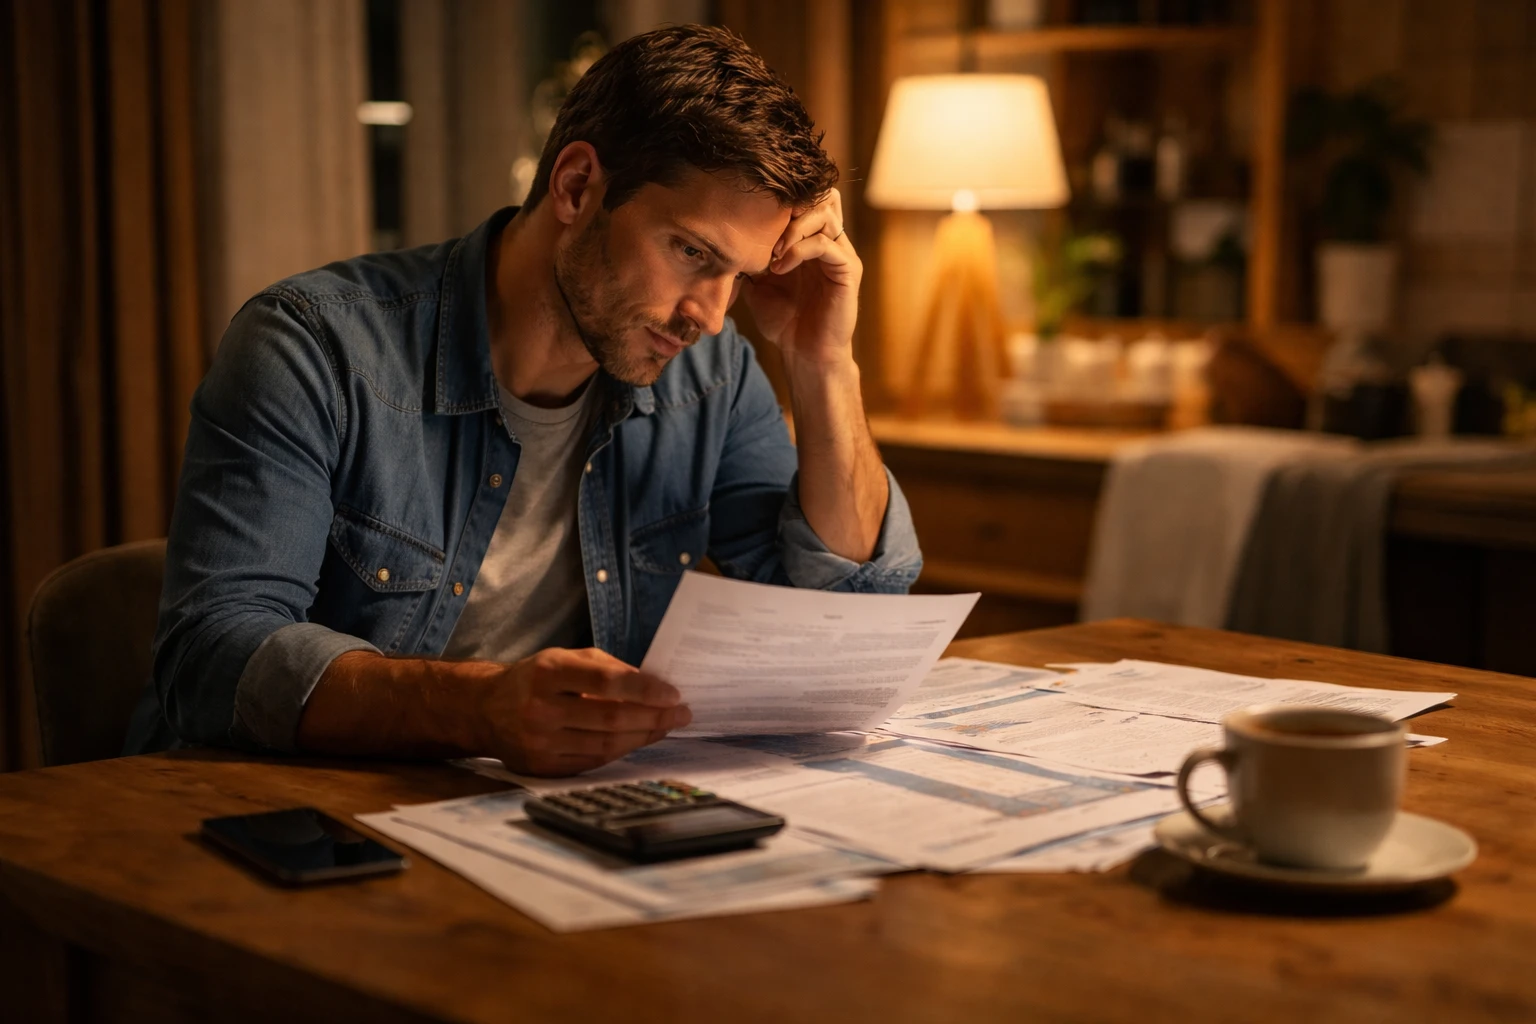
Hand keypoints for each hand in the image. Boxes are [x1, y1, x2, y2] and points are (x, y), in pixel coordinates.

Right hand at [476, 647, 690, 775]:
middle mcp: (539, 708)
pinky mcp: (541, 768)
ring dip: (643, 737)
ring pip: (605, 745)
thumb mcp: (564, 658)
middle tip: (682, 713)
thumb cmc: (535, 678)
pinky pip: (593, 761)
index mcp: (547, 672)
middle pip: (610, 718)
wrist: (486, 710)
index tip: (673, 694)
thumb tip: (653, 686)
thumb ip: (606, 667)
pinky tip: (639, 740)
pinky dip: (621, 751)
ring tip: (666, 726)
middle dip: (653, 717)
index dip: (644, 689)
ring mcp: (539, 742)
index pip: (605, 681)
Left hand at [742, 188, 860, 367]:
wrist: (804, 354)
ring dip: (792, 228)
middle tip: (765, 229)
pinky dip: (799, 250)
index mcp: (812, 240)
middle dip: (790, 207)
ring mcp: (841, 254)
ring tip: (772, 251)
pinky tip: (779, 267)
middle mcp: (831, 241)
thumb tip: (726, 238)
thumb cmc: (784, 322)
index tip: (754, 217)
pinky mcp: (847, 270)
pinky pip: (825, 244)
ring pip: (824, 214)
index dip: (782, 200)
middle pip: (822, 196)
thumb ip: (750, 258)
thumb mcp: (758, 284)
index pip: (807, 199)